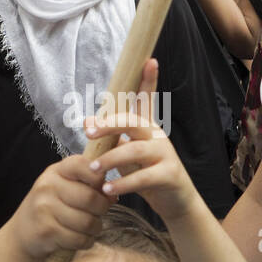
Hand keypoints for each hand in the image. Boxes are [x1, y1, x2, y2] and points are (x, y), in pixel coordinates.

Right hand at [8, 155, 112, 261]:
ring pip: (87, 222)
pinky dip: (86, 241)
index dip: (99, 178)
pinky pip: (79, 239)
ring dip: (95, 228)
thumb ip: (88, 185)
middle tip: (98, 213)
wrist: (24, 231)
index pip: (82, 165)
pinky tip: (81, 238)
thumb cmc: (51, 207)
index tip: (101, 188)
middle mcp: (47, 186)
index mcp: (56, 171)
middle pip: (91, 198)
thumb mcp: (64, 187)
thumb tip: (113, 195)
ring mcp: (44, 209)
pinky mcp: (46, 231)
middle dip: (102, 209)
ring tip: (90, 227)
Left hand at [84, 59, 196, 223]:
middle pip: (134, 121)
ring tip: (93, 169)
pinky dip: (123, 183)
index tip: (149, 60)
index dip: (149, 80)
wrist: (175, 202)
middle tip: (88, 132)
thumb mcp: (126, 153)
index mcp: (147, 128)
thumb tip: (86, 120)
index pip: (147, 99)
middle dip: (110, 124)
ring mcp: (166, 154)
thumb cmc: (146, 174)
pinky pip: (143, 177)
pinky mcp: (169, 175)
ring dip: (111, 159)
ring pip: (137, 149)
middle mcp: (158, 136)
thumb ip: (110, 137)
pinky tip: (108, 189)